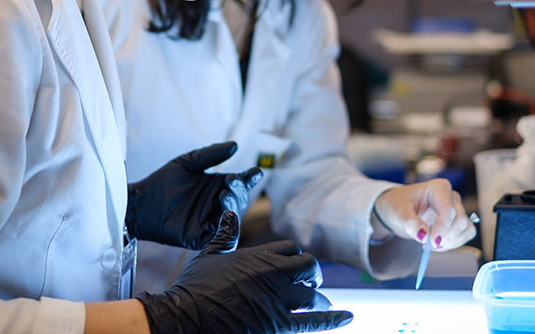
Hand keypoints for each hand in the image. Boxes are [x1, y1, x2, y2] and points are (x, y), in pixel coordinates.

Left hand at [125, 141, 261, 248]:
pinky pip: (220, 235)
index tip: (255, 171)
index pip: (239, 183)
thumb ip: (210, 154)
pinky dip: (226, 227)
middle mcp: (216, 204)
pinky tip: (224, 215)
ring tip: (225, 194)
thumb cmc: (162, 181)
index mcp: (216, 186)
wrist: (140, 202)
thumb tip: (235, 145)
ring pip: (232, 217)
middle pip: (239, 199)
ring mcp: (209, 221)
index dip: (249, 178)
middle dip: (239, 190)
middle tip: (231, 181)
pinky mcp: (200, 237)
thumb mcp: (188, 162)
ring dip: (233, 206)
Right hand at [137, 211, 353, 333]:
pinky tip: (348, 316)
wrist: (186, 316)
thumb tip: (228, 213)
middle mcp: (272, 273)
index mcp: (258, 255)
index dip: (295, 257)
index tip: (294, 267)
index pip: (291, 249)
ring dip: (319, 299)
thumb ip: (224, 234)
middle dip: (313, 275)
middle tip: (312, 283)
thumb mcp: (209, 255)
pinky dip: (335, 319)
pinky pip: (314, 320)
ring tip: (321, 303)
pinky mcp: (278, 323)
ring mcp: (277, 298)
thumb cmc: (194, 287)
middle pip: (310, 266)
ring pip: (313, 294)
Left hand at [373, 179, 475, 250]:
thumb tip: (423, 235)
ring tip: (431, 244)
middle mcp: (451, 197)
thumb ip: (410, 223)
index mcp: (438, 188)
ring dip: (451, 241)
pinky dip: (454, 243)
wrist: (397, 209)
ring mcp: (457, 209)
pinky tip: (438, 244)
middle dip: (446, 236)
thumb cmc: (396, 204)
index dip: (442, 228)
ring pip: (466, 229)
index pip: (448, 209)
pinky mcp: (458, 222)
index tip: (432, 242)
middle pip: (460, 220)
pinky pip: (465, 235)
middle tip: (428, 245)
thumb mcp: (398, 212)